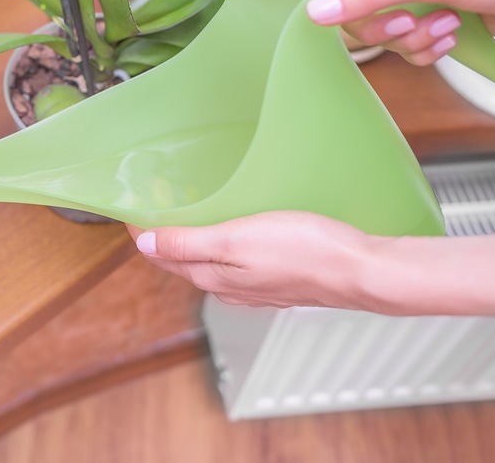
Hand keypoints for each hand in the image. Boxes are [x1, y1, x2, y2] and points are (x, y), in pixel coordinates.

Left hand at [128, 210, 494, 316]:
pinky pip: (238, 262)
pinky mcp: (279, 279)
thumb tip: (146, 245)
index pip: (164, 256)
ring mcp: (256, 286)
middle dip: (166, 237)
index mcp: (214, 278)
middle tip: (156, 206)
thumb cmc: (305, 252)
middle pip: (185, 260)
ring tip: (189, 212)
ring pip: (212, 262)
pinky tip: (236, 229)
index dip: (145, 232)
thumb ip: (189, 243)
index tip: (133, 210)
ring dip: (195, 240)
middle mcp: (230, 288)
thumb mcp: (236, 240)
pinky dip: (225, 244)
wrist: (361, 271)